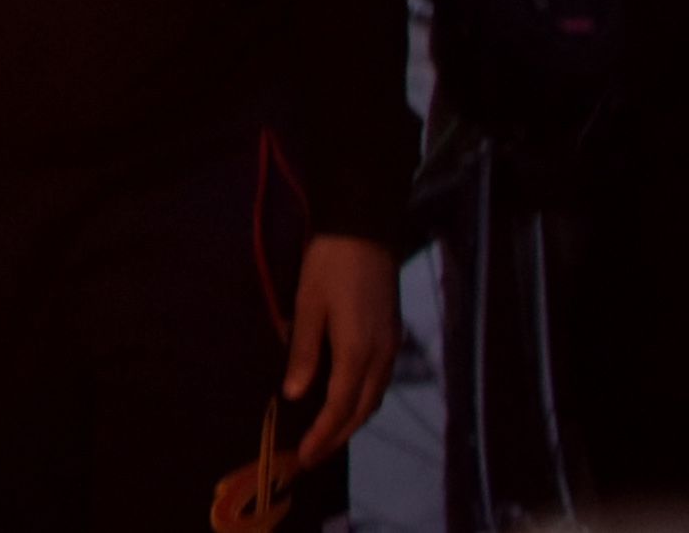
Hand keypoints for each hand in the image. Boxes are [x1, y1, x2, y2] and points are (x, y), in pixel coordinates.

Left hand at [286, 234, 399, 458]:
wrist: (364, 231)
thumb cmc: (329, 265)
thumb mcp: (308, 306)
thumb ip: (304, 353)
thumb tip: (295, 395)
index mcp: (357, 352)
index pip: (340, 407)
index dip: (323, 435)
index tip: (305, 457)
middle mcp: (381, 357)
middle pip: (362, 410)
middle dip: (338, 436)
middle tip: (313, 455)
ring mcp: (391, 348)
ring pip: (374, 398)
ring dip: (352, 420)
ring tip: (327, 435)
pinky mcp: (393, 337)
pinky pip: (379, 382)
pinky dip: (363, 400)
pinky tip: (346, 401)